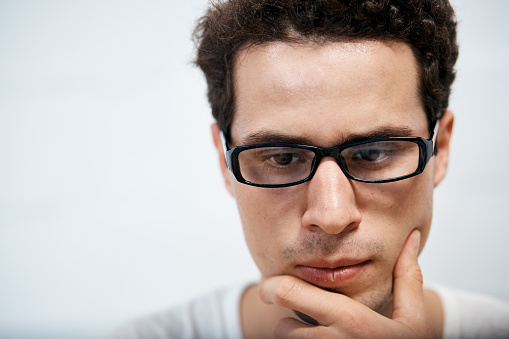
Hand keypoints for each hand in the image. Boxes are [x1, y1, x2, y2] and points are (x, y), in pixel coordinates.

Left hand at [259, 230, 432, 337]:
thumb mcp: (415, 319)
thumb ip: (408, 278)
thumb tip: (412, 237)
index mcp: (352, 320)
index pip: (292, 294)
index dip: (273, 287)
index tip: (269, 285)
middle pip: (281, 327)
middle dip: (282, 317)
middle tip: (282, 309)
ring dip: (293, 336)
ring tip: (311, 331)